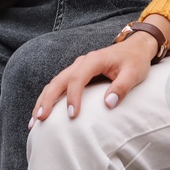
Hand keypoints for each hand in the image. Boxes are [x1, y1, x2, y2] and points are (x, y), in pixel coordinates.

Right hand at [32, 33, 157, 123]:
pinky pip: (58, 86)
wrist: (135, 48)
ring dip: (43, 101)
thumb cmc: (135, 61)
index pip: (77, 78)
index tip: (72, 115)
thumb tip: (108, 104)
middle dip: (48, 100)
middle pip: (58, 81)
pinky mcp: (76, 74)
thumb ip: (122, 87)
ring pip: (54, 84)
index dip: (73, 97)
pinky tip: (42, 112)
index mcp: (93, 60)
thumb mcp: (134, 73)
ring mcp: (77, 68)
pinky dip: (48, 98)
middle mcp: (81, 63)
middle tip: (40, 119)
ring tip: (34, 121)